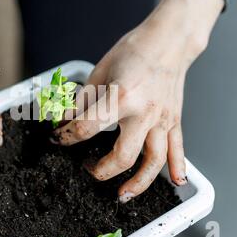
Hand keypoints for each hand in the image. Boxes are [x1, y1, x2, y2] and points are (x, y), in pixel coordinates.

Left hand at [54, 0, 223, 201]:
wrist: (168, 40)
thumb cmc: (134, 51)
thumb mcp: (98, 72)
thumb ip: (81, 101)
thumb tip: (65, 120)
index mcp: (120, 96)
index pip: (86, 127)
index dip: (66, 136)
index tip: (58, 138)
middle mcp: (143, 112)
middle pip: (124, 155)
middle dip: (102, 170)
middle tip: (89, 170)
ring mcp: (162, 119)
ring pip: (154, 161)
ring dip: (139, 183)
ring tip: (123, 195)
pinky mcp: (174, 120)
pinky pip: (178, 149)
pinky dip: (177, 168)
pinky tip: (175, 183)